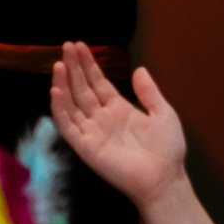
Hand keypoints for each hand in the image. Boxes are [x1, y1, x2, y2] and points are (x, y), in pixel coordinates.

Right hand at [49, 46, 185, 206]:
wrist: (164, 178)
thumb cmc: (167, 149)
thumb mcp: (163, 113)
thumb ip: (148, 92)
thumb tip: (139, 69)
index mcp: (118, 109)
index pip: (97, 82)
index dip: (88, 65)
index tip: (80, 46)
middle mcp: (100, 118)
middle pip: (82, 88)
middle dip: (74, 67)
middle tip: (66, 46)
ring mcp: (91, 131)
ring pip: (71, 103)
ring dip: (63, 84)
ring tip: (59, 64)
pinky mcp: (84, 146)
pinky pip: (68, 125)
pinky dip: (60, 109)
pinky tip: (56, 91)